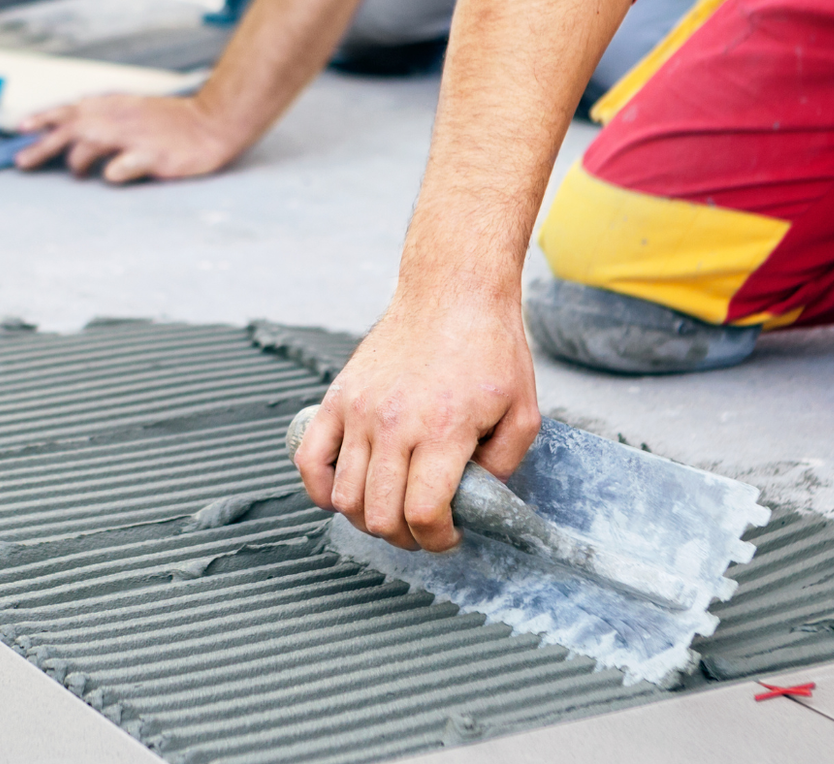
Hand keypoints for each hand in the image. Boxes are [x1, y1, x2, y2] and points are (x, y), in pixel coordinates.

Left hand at [13, 93, 248, 181]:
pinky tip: (111, 174)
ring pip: (92, 142)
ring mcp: (135, 137)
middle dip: (44, 145)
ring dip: (77, 159)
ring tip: (77, 172)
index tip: (20, 128)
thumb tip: (72, 131)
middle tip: (22, 161)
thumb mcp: (132, 111)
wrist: (211, 123)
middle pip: (72, 128)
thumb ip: (103, 118)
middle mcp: (119, 118)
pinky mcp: (154, 155)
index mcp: (113, 106)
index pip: (70, 109)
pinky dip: (114, 169)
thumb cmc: (170, 122)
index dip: (43, 118)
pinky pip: (126, 163)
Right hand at [292, 291, 540, 551]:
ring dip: (367, 519)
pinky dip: (320, 489)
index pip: (423, 512)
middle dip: (405, 537)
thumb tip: (477, 500)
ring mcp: (359, 411)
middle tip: (424, 529)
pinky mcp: (337, 398)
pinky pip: (310, 460)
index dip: (437, 540)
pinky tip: (343, 494)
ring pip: (345, 497)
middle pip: (380, 514)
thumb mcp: (523, 411)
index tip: (450, 536)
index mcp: (443, 430)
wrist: (451, 293)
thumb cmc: (489, 347)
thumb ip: (505, 465)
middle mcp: (395, 424)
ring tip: (392, 510)